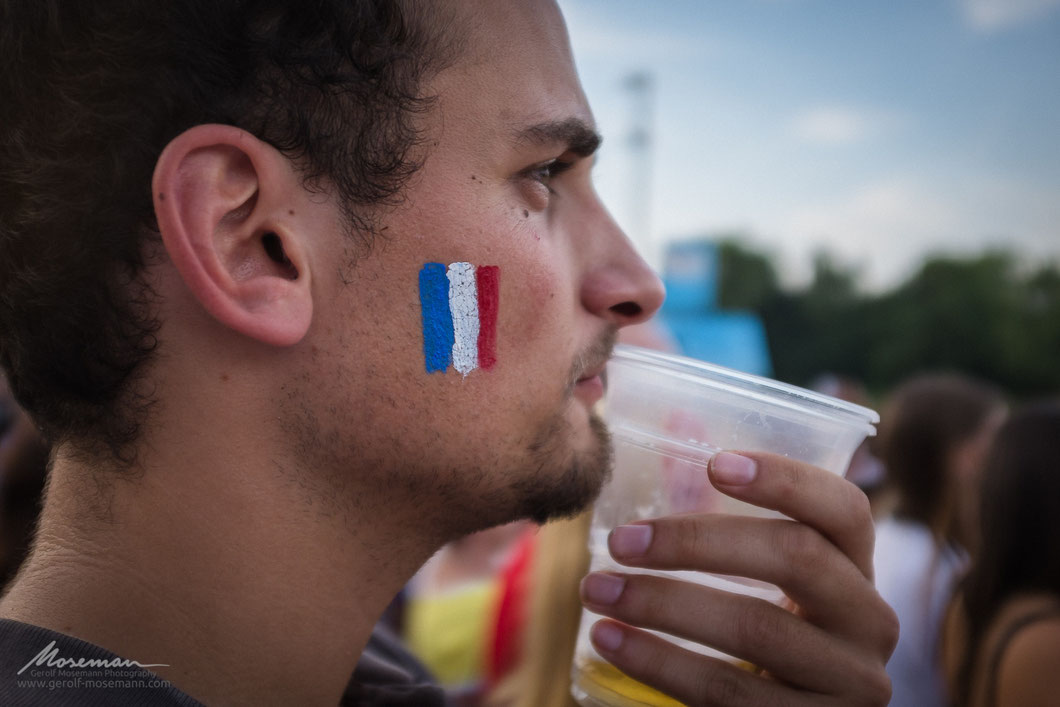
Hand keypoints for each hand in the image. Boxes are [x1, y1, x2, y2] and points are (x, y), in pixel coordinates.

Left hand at [579, 451, 898, 705]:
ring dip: (662, 604)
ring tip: (596, 589)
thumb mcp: (761, 574)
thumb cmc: (760, 627)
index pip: (844, 507)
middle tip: (620, 540)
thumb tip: (673, 418)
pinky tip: (609, 641)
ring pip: (756, 629)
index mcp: (859, 565)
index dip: (785, 480)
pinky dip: (659, 663)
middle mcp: (870, 619)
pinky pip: (729, 693)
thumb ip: (724, 511)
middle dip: (696, 542)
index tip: (714, 464)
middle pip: (796, 558)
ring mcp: (849, 680)